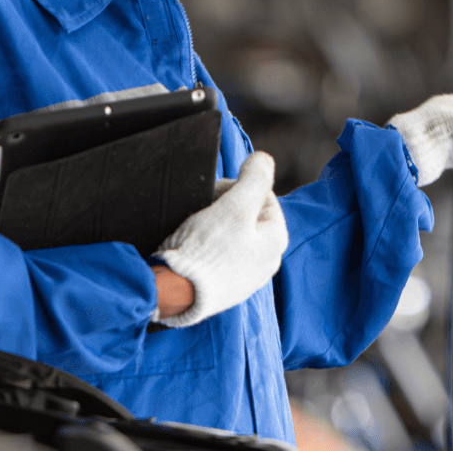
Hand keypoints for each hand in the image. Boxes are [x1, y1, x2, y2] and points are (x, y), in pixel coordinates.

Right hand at [153, 151, 288, 327]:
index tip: (218, 193)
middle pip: (248, 215)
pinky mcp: (224, 287)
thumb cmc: (208, 249)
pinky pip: (220, 254)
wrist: (176, 291)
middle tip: (205, 210)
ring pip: (233, 234)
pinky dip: (208, 245)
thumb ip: (254, 179)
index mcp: (276, 241)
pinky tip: (194, 247)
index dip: (238, 187)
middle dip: (226, 206)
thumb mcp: (235, 205)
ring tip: (197, 229)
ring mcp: (246, 277)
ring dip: (215, 224)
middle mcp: (266, 261)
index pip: (263, 196)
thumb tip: (264, 159)